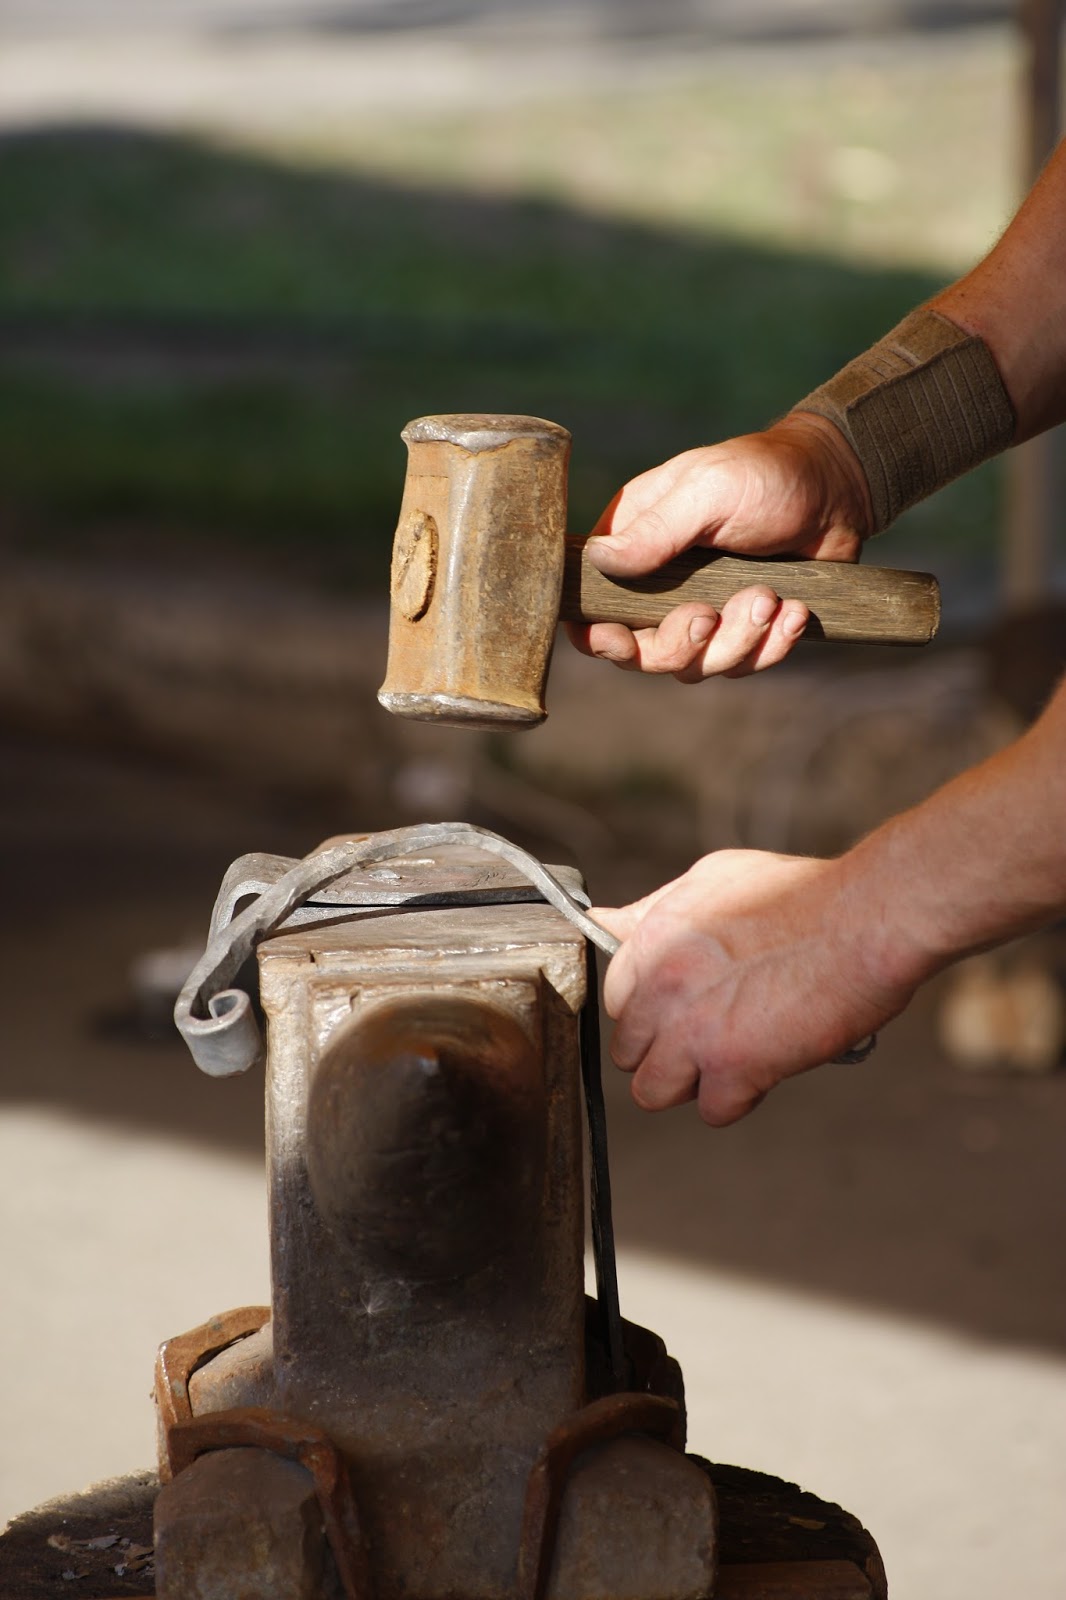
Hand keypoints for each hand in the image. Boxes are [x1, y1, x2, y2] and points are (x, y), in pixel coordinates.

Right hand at [568, 413, 872, 679]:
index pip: (592, 606)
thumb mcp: (707, 490)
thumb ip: (654, 531)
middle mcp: (659, 584)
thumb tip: (597, 562)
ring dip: (736, 640)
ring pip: (696, 665)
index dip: (598, 636)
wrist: (837, 488)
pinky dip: (771, 646)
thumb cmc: (765, 474)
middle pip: (643, 652)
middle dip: (679, 643)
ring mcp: (703, 610)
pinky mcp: (744, 629)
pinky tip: (794, 612)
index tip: (622, 639)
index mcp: (635, 543)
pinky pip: (743, 665)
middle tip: (709, 614)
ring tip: (769, 598)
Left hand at [593, 847, 913, 1126]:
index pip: (615, 1001)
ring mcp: (692, 1030)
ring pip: (652, 1091)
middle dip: (664, 1049)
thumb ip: (655, 910)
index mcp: (652, 940)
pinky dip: (739, 1099)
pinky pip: (712, 1110)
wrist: (865, 919)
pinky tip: (764, 1071)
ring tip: (727, 1062)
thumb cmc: (803, 893)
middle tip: (708, 1036)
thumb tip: (605, 920)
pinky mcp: (733, 1066)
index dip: (651, 1010)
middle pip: (629, 1050)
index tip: (678, 1010)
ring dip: (689, 1083)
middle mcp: (662, 986)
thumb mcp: (714, 878)